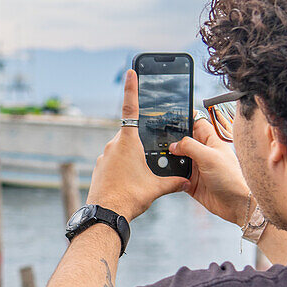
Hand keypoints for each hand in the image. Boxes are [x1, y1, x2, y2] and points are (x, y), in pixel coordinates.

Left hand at [86, 70, 186, 219]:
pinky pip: (114, 161)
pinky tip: (128, 182)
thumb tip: (187, 181)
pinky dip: (123, 167)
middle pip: (131, 136)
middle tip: (148, 161)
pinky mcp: (99, 167)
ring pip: (122, 150)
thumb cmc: (129, 198)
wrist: (105, 214)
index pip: (130, 109)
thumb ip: (173, 181)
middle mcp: (113, 144)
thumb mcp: (156, 188)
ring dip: (132, 158)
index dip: (132, 89)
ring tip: (138, 178)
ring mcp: (103, 155)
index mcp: (127, 142)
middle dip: (142, 145)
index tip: (131, 71)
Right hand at [169, 115, 250, 224]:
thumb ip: (190, 146)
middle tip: (160, 142)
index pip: (197, 124)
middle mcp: (203, 153)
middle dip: (173, 142)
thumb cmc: (231, 179)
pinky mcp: (192, 182)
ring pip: (178, 159)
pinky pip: (177, 175)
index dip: (186, 121)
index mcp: (211, 142)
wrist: (235, 204)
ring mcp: (197, 168)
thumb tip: (174, 145)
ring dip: (170, 160)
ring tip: (161, 159)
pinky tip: (167, 174)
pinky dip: (171, 175)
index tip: (171, 121)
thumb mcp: (209, 157)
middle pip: (184, 142)